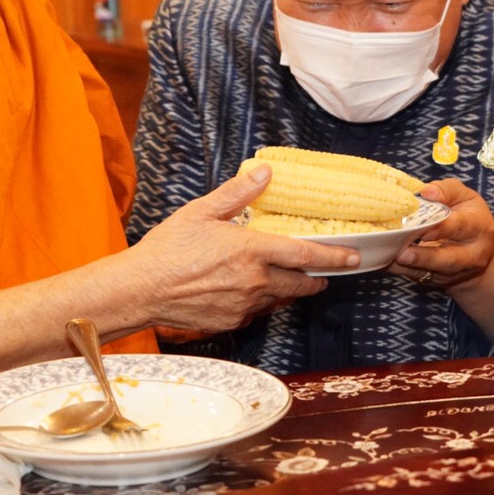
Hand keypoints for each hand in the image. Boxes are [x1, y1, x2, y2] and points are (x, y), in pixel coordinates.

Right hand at [128, 164, 356, 331]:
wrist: (141, 290)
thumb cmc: (167, 249)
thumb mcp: (201, 212)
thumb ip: (237, 194)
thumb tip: (264, 173)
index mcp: (251, 251)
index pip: (305, 255)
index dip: (333, 257)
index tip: (352, 257)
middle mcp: (254, 281)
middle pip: (301, 284)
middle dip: (316, 279)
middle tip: (323, 273)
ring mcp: (244, 305)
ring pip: (280, 298)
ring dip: (289, 289)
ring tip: (288, 279)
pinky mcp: (232, 321)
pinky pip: (257, 311)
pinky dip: (262, 301)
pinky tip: (251, 291)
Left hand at [388, 179, 493, 289]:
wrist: (475, 249)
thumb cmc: (466, 214)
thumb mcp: (463, 196)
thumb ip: (446, 191)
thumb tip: (427, 192)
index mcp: (478, 228)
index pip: (461, 227)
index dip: (443, 228)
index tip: (425, 230)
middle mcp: (471, 254)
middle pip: (449, 260)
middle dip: (425, 258)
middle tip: (404, 254)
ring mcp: (454, 272)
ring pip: (431, 272)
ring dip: (409, 266)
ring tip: (391, 258)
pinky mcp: (437, 280)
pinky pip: (416, 276)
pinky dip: (398, 269)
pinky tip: (383, 262)